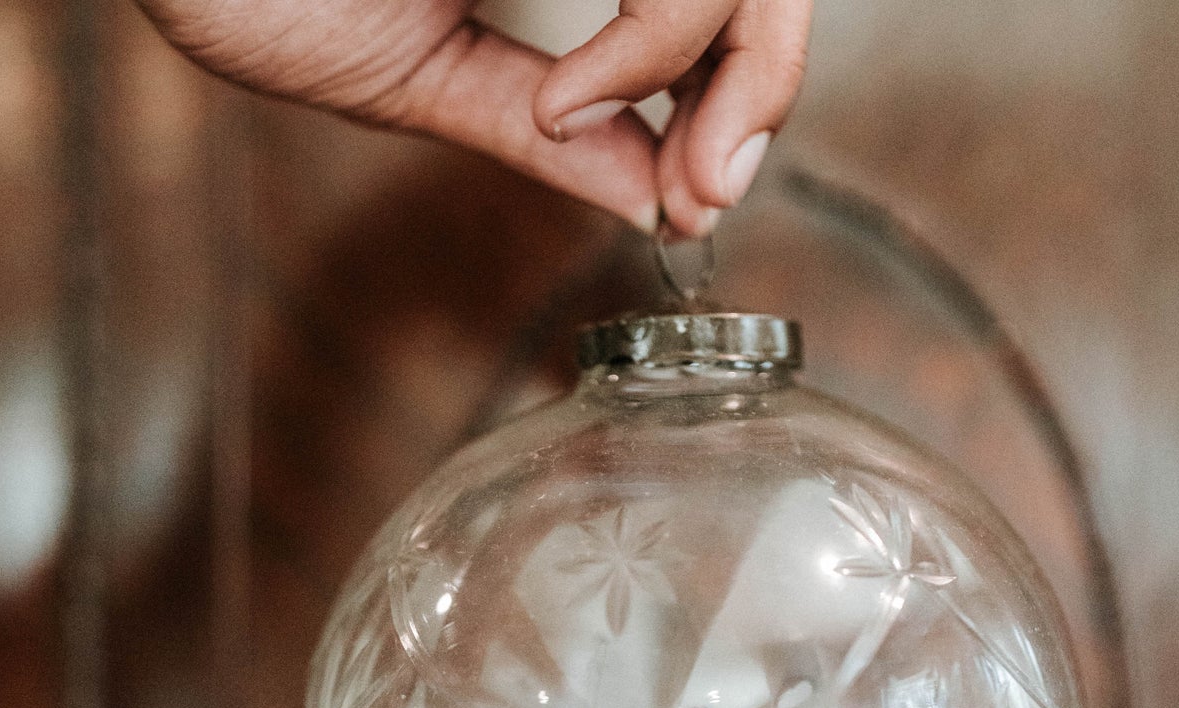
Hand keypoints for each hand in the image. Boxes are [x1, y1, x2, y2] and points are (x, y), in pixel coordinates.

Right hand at [136, 0, 810, 235]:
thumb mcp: (418, 78)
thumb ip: (536, 132)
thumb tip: (648, 199)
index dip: (742, 96)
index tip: (703, 202)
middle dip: (761, 93)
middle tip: (710, 198)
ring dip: (714, 75)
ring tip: (661, 170)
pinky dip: (652, 34)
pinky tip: (571, 99)